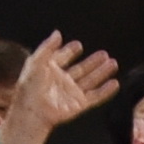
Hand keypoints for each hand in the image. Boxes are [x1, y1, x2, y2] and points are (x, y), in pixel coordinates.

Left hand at [0, 33, 114, 143]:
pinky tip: (114, 83)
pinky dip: (106, 91)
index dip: (69, 51)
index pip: (63, 58)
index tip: (78, 45)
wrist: (32, 111)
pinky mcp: (78, 105)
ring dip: (102, 72)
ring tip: (113, 62)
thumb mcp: (36, 62)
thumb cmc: (29, 88)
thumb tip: (57, 33)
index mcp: (50, 70)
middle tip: (104, 54)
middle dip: (93, 62)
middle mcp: (62, 81)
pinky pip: (95, 97)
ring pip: (91, 80)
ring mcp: (71, 93)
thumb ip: (47, 47)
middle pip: (81, 69)